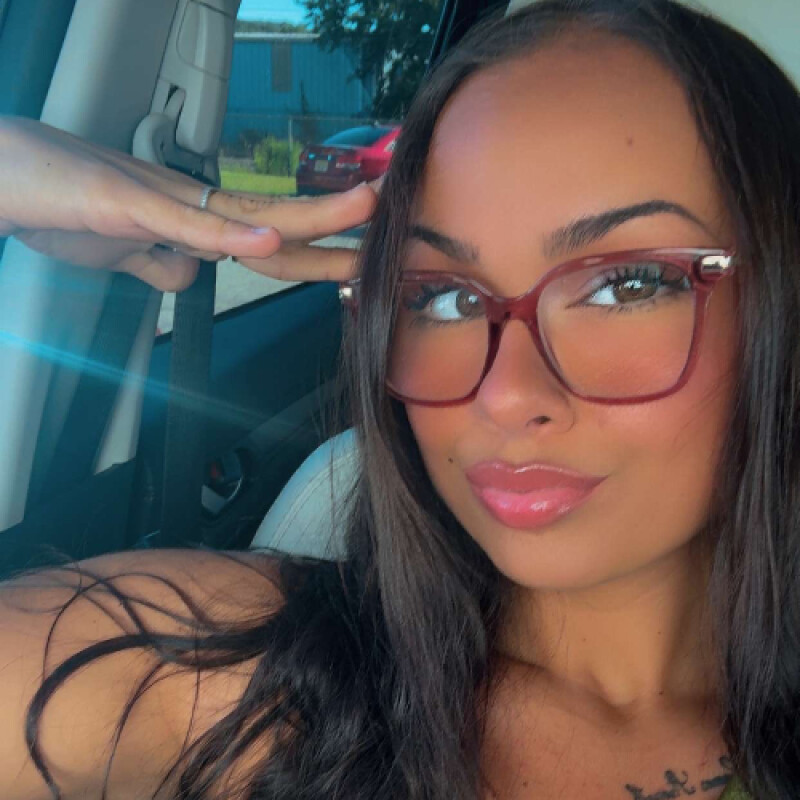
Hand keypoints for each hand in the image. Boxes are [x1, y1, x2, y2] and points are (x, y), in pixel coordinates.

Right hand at [0, 116, 379, 290]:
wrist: (5, 177)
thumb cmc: (61, 206)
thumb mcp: (125, 252)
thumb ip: (163, 261)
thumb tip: (194, 275)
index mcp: (193, 218)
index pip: (270, 238)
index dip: (317, 249)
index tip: (358, 259)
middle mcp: (191, 203)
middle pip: (278, 220)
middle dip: (338, 227)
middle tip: (393, 221)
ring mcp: (163, 200)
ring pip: (248, 211)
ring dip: (309, 214)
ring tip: (363, 209)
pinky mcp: (125, 203)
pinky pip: (183, 222)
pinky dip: (227, 236)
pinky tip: (267, 241)